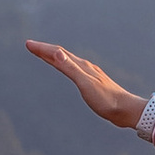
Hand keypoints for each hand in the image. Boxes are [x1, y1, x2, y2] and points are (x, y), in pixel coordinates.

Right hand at [26, 41, 145, 129]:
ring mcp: (89, 73)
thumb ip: (71, 68)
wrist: (126, 110)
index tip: (28, 44)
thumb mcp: (85, 84)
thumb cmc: (106, 100)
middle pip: (62, 54)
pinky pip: (74, 69)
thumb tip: (57, 52)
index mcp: (81, 66)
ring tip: (44, 54)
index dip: (42, 49)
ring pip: (68, 61)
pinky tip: (68, 69)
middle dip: (45, 50)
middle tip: (30, 46)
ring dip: (54, 56)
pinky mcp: (93, 82)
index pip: (57, 53)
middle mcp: (85, 66)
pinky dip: (65, 65)